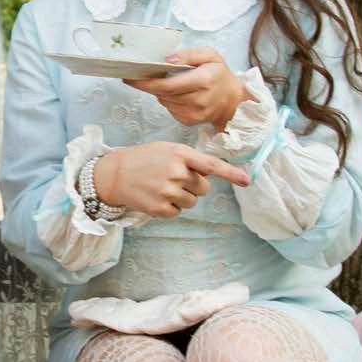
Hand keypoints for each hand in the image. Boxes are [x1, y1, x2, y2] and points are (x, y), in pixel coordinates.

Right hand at [94, 142, 248, 217]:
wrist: (114, 174)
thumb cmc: (144, 160)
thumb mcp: (167, 150)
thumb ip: (189, 159)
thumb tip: (213, 172)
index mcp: (180, 155)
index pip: (211, 165)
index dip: (231, 173)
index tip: (246, 181)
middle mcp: (176, 173)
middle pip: (203, 188)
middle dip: (193, 185)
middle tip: (173, 179)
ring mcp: (168, 192)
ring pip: (192, 202)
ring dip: (182, 197)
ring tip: (162, 188)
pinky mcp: (161, 208)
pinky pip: (178, 212)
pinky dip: (170, 207)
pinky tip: (156, 197)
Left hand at [128, 47, 249, 130]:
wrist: (233, 101)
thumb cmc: (220, 75)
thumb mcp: (210, 55)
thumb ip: (189, 54)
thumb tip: (168, 60)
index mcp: (203, 81)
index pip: (167, 84)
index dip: (146, 82)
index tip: (129, 78)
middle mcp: (198, 100)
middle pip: (162, 93)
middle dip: (150, 84)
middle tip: (142, 74)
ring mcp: (193, 114)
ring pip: (164, 101)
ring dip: (161, 91)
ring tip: (172, 82)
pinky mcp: (189, 122)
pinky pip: (170, 108)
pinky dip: (169, 99)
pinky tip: (179, 93)